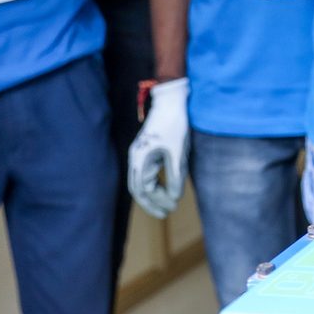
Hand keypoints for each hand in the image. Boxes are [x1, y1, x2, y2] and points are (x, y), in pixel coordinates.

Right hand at [127, 78, 190, 218]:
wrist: (170, 100)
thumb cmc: (174, 124)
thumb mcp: (177, 152)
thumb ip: (176, 176)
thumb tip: (175, 198)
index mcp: (140, 159)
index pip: (144, 189)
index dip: (157, 201)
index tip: (172, 208)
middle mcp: (136, 158)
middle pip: (138, 188)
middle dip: (151, 202)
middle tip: (166, 213)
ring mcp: (139, 153)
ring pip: (141, 181)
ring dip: (153, 193)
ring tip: (167, 203)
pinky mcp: (146, 149)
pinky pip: (146, 172)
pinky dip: (154, 183)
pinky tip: (165, 187)